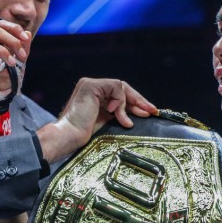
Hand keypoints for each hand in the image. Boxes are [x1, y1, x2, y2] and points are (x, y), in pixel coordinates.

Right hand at [0, 18, 32, 142]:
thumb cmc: (1, 81)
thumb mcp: (16, 66)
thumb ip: (22, 51)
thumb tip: (27, 33)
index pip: (2, 25)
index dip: (14, 29)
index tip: (25, 38)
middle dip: (12, 41)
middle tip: (23, 57)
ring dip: (2, 51)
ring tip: (12, 64)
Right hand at [37, 78, 157, 161]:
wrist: (69, 137)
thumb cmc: (83, 136)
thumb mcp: (106, 122)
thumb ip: (118, 114)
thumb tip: (137, 114)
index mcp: (94, 96)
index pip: (120, 94)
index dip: (135, 103)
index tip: (148, 113)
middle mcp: (92, 87)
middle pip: (123, 89)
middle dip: (139, 101)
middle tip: (152, 111)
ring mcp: (90, 85)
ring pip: (121, 88)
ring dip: (129, 105)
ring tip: (128, 121)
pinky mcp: (91, 86)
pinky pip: (116, 88)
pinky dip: (120, 102)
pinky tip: (118, 116)